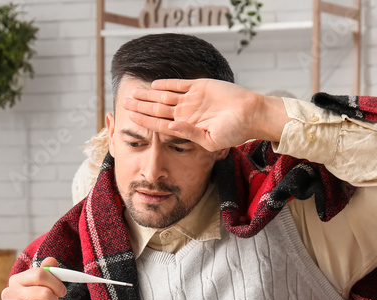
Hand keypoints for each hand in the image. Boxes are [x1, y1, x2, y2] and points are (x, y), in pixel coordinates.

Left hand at [123, 79, 288, 151]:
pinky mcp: (200, 86)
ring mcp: (192, 99)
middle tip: (124, 102)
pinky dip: (166, 83)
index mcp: (187, 127)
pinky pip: (179, 84)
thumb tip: (169, 127)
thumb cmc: (235, 131)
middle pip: (158, 108)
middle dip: (140, 106)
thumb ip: (189, 134)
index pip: (160, 123)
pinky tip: (153, 84)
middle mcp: (186, 112)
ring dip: (148, 94)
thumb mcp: (211, 140)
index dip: (144, 120)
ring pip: (164, 95)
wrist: (252, 114)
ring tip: (132, 92)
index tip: (129, 117)